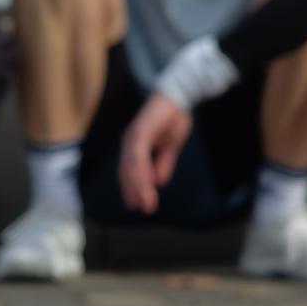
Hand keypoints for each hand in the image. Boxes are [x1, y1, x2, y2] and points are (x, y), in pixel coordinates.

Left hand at [118, 94, 192, 214]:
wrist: (179, 96)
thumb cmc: (174, 118)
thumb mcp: (170, 147)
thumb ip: (163, 163)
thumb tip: (158, 182)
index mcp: (135, 146)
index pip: (129, 171)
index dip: (132, 188)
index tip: (137, 205)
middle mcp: (130, 142)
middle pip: (127, 172)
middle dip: (134, 191)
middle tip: (142, 209)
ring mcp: (133, 137)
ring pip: (132, 167)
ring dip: (139, 187)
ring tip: (147, 203)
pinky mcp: (140, 132)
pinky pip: (138, 157)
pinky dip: (141, 173)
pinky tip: (148, 185)